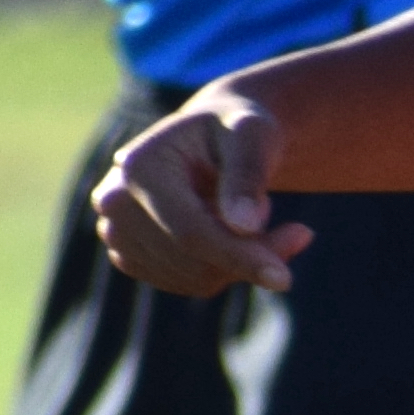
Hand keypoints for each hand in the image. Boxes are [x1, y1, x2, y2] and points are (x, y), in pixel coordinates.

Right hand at [90, 94, 307, 296]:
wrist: (214, 139)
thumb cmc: (238, 131)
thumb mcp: (253, 136)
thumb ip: (248, 175)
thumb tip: (244, 225)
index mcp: (139, 167)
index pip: (190, 232)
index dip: (239, 257)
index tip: (284, 278)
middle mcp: (115, 202)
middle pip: (192, 261)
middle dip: (251, 256)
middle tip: (297, 233)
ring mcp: (117, 233)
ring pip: (194, 278)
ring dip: (241, 260)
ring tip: (256, 217)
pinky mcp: (131, 256)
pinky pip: (189, 283)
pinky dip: (225, 269)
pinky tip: (236, 234)